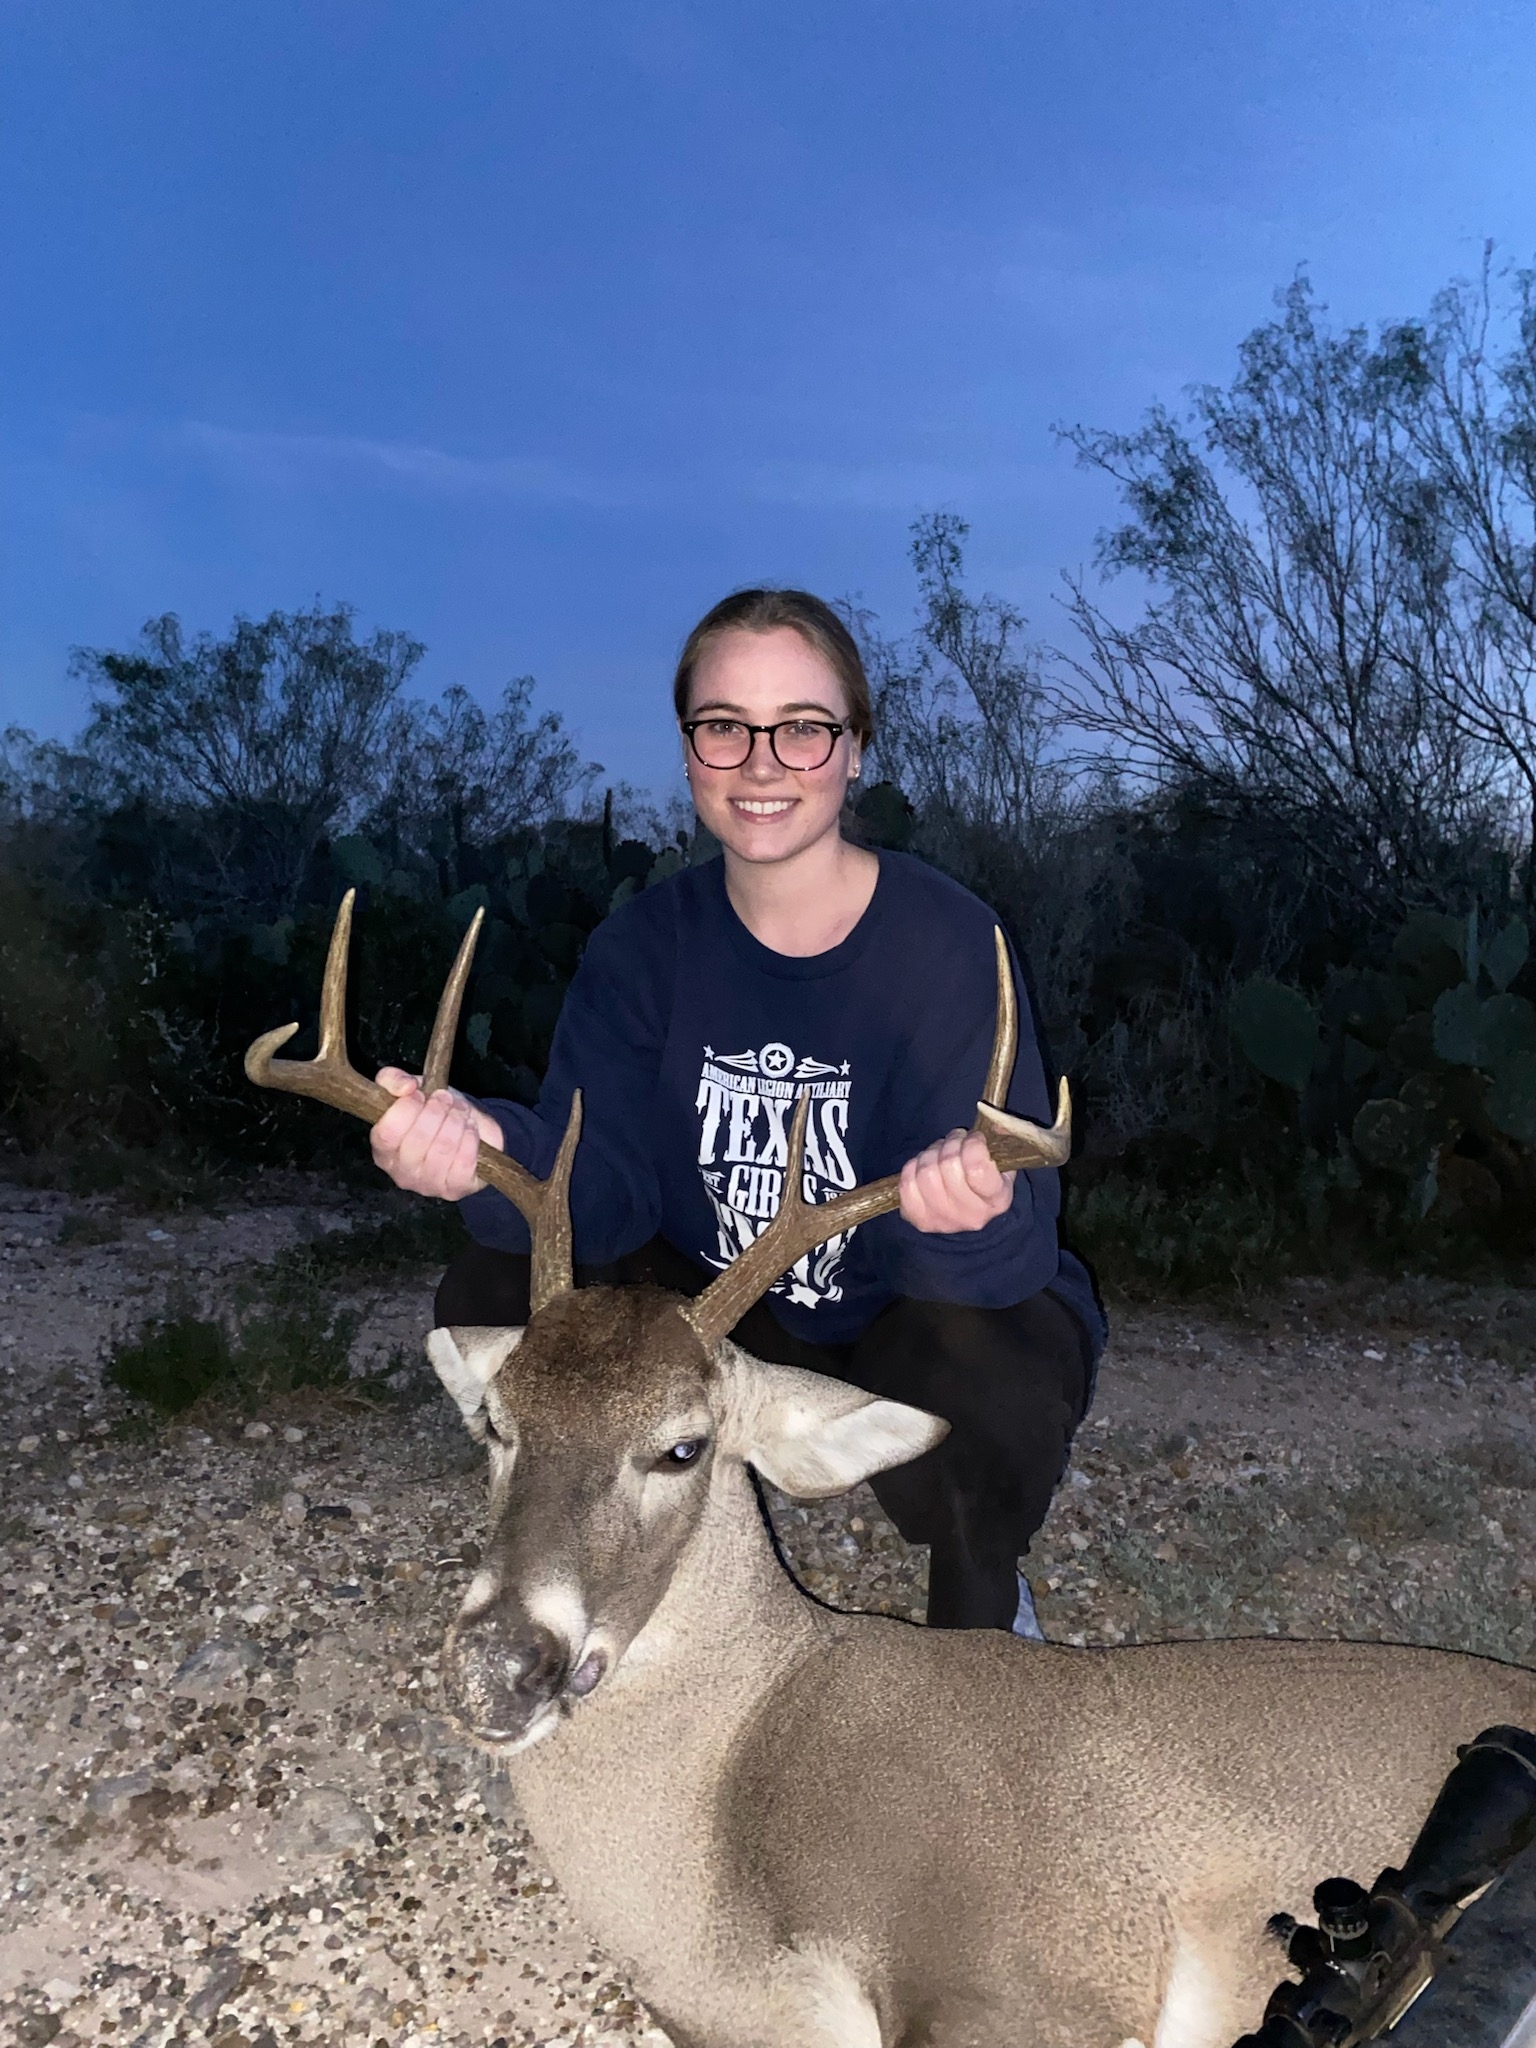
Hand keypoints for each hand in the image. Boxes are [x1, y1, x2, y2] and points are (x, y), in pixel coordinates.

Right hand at [369, 1068, 504, 1199]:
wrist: (469, 1131)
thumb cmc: (434, 1113)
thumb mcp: (412, 1089)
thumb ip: (394, 1080)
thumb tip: (405, 1086)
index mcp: (383, 1150)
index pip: (386, 1134)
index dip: (406, 1109)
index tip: (420, 1092)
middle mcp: (401, 1173)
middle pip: (418, 1140)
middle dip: (437, 1111)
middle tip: (446, 1099)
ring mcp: (427, 1185)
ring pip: (443, 1149)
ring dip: (456, 1122)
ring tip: (460, 1112)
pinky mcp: (454, 1189)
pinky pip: (464, 1163)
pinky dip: (470, 1140)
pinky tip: (470, 1130)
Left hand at [898, 1127, 1015, 1234]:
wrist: (965, 1213)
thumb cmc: (983, 1182)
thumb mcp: (1001, 1162)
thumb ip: (1000, 1139)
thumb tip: (995, 1122)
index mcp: (997, 1200)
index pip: (977, 1168)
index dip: (972, 1144)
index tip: (974, 1138)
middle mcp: (972, 1215)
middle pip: (949, 1165)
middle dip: (951, 1144)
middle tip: (955, 1142)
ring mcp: (943, 1220)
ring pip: (926, 1172)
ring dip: (931, 1154)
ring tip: (939, 1154)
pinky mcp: (920, 1219)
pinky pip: (907, 1183)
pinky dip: (913, 1167)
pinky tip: (924, 1168)